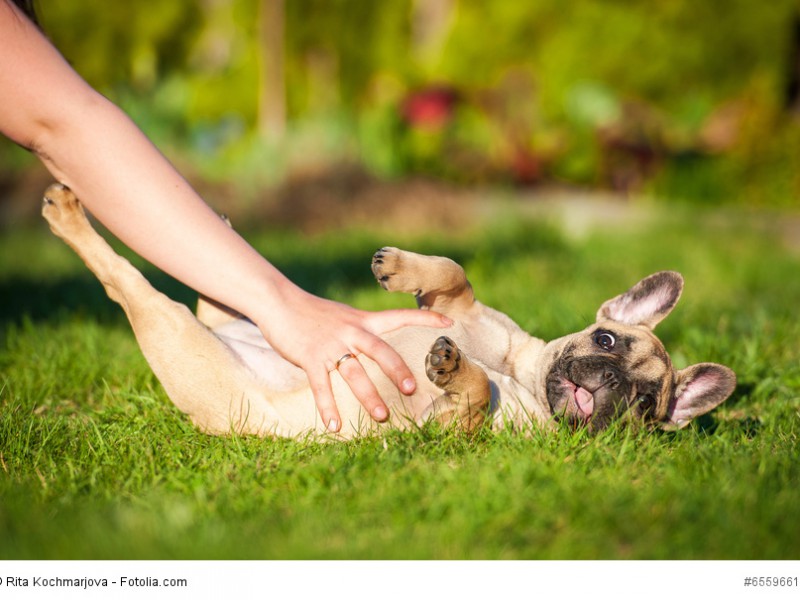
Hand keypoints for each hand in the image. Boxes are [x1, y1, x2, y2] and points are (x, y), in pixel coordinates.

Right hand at [254, 284, 451, 431]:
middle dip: (397, 370)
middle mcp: (351, 331)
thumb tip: (378, 348)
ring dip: (367, 396)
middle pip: (380, 350)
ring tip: (381, 417)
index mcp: (363, 320)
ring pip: (353, 372)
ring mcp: (331, 345)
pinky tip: (334, 426)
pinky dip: (327, 407)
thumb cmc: (314, 312)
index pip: (399, 316)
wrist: (279, 301)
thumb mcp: (344, 316)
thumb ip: (362, 330)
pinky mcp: (310, 357)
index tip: (448, 324)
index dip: (424, 319)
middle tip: (411, 390)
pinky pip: (321, 385)